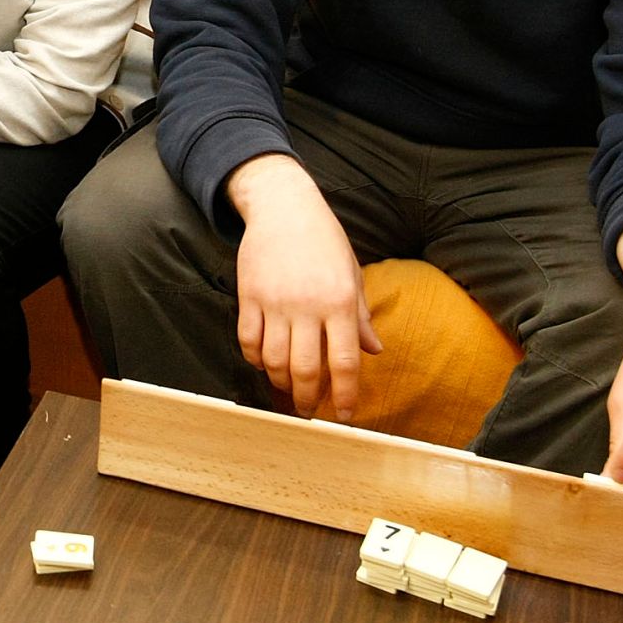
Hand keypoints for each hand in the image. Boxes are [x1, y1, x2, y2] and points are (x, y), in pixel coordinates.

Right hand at [228, 154, 380, 420]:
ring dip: (279, 382)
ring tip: (286, 389)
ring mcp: (275, 302)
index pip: (344, 362)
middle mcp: (308, 306)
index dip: (344, 395)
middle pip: (305, 369)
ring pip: (274, 360)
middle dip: (307, 399)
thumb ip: (361, 316)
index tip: (343, 416)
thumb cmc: (324, 241)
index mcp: (340, 302)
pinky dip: (255, 359)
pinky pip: (248, 340)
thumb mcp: (352, 274)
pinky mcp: (249, 296)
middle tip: (307, 412)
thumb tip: (375, 351)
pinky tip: (263, 363)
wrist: (283, 207)